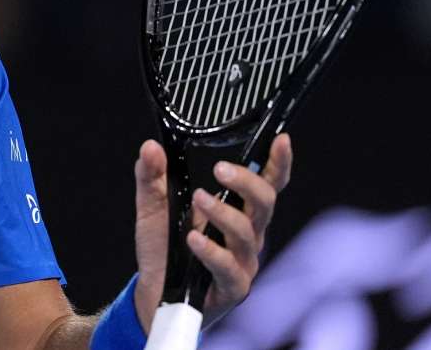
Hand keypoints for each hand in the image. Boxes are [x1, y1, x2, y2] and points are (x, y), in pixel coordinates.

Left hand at [132, 134, 292, 330]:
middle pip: (264, 203)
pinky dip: (212, 251)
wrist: (153, 290)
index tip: (280, 140)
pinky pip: (229, 267)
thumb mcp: (153, 206)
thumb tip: (150, 147)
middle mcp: (247, 234)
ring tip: (199, 199)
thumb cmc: (163, 247)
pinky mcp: (231, 287)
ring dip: (223, 213)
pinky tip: (193, 239)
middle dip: (246, 182)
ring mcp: (242, 261)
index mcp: (236, 210)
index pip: (265, 184)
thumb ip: (151, 177)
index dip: (277, 163)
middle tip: (219, 168)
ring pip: (247, 233)